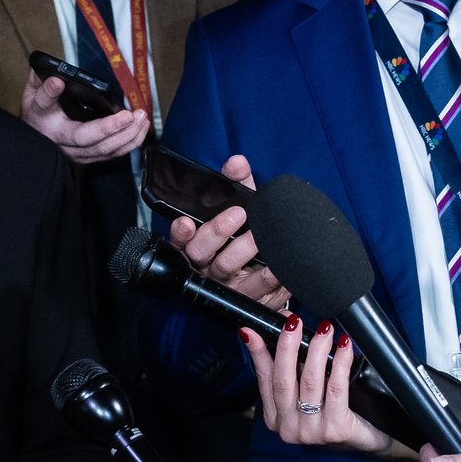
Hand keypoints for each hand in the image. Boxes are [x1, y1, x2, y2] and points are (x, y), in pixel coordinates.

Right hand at [19, 71, 149, 165]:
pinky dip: (130, 142)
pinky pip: (113, 154)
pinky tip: (141, 129)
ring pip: (106, 150)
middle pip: (89, 140)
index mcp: (46, 121)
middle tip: (132, 114)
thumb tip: (55, 77)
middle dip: (113, 128)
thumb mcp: (34, 96)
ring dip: (128, 136)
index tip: (58, 82)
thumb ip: (41, 84)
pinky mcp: (91, 157)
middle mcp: (63, 142)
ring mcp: (79, 153)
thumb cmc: (39, 115)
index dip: (50, 93)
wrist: (40, 139)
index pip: (45, 106)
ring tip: (141, 119)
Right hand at [161, 153, 282, 304]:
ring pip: (226, 268)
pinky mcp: (247, 299)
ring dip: (244, 250)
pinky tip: (279, 266)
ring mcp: (225, 285)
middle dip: (217, 231)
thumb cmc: (246, 234)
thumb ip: (238, 184)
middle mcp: (206, 266)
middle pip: (200, 252)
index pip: (181, 238)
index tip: (186, 222)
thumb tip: (237, 162)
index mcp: (197, 244)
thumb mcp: (240, 206)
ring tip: (261, 237)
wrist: (264, 276)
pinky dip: (270, 277)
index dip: (181, 232)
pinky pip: (256, 291)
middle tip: (238, 214)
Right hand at [243, 316, 394, 453]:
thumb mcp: (310, 392)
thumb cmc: (339, 413)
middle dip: (287, 346)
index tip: (253, 330)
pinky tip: (343, 347)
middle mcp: (289, 428)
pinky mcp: (335, 430)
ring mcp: (311, 432)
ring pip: (309, 382)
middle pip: (283, 380)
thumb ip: (294, 368)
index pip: (264, 379)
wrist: (371, 440)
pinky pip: (336, 389)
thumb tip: (285, 329)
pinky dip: (339, 363)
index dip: (259, 352)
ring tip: (325, 330)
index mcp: (276, 419)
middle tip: (294, 321)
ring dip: (316, 350)